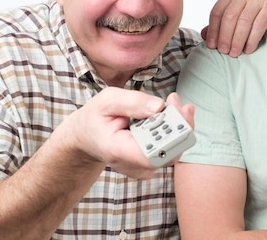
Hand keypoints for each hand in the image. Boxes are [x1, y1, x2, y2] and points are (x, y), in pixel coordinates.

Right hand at [59, 88, 192, 178]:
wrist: (87, 137)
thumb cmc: (96, 118)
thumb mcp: (107, 101)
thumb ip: (132, 102)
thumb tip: (159, 106)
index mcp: (117, 150)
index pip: (151, 154)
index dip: (171, 137)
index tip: (176, 112)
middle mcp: (132, 165)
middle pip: (168, 152)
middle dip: (178, 123)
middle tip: (175, 100)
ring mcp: (142, 167)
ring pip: (172, 150)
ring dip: (177, 124)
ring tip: (172, 102)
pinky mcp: (150, 164)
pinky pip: (170, 148)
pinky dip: (173, 129)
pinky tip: (168, 113)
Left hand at [202, 0, 266, 56]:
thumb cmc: (254, 9)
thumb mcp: (236, 11)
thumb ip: (220, 22)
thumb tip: (204, 35)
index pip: (217, 12)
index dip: (213, 30)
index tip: (212, 45)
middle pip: (229, 17)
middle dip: (225, 36)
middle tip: (224, 51)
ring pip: (243, 22)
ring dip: (238, 40)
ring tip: (235, 53)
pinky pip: (258, 25)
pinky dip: (252, 39)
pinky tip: (248, 49)